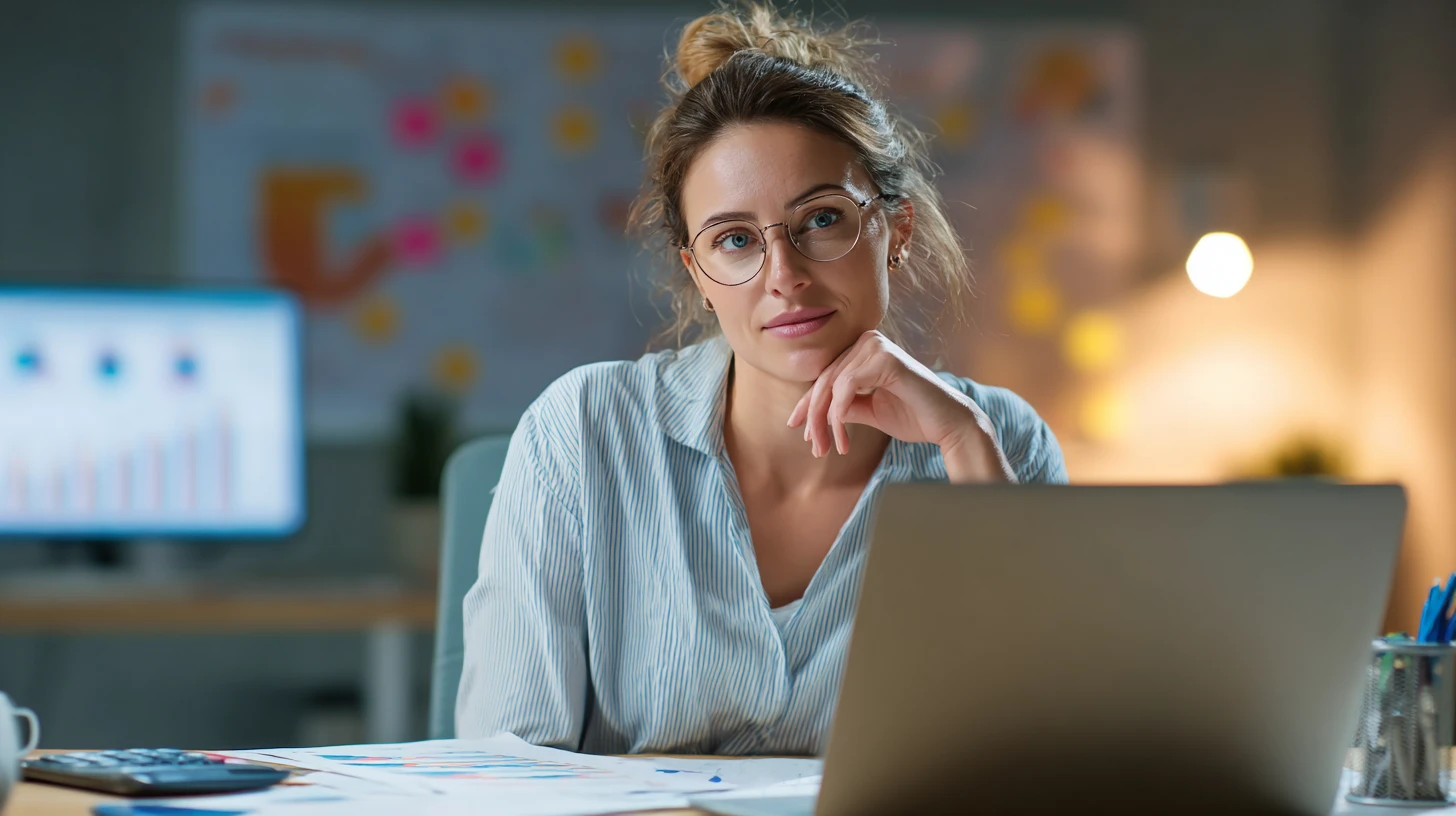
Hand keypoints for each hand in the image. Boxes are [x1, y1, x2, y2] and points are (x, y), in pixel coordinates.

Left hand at [786, 331, 1011, 481]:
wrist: (947, 425)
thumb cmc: (913, 416)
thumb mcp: (868, 411)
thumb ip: (843, 406)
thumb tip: (814, 413)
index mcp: (864, 349)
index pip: (827, 375)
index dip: (809, 403)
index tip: (796, 427)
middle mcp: (869, 341)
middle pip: (826, 380)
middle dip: (814, 417)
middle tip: (813, 446)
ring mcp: (877, 345)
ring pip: (833, 385)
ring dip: (826, 422)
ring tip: (830, 447)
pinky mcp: (886, 358)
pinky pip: (848, 386)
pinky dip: (840, 413)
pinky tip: (843, 436)